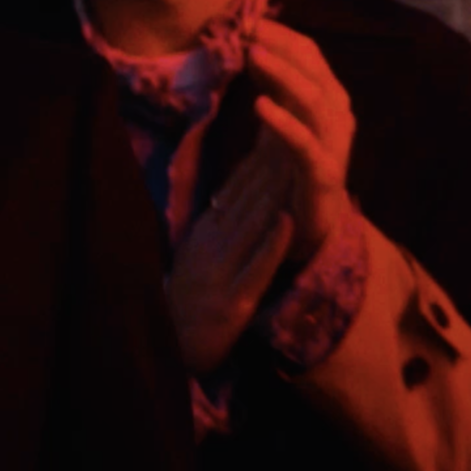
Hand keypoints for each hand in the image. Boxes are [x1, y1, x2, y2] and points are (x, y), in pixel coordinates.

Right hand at [166, 146, 295, 375]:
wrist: (172, 348)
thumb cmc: (187, 299)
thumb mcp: (198, 252)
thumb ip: (218, 219)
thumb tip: (242, 181)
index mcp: (206, 231)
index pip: (238, 185)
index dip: (263, 152)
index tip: (285, 122)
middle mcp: (212, 244)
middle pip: (249, 197)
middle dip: (275, 160)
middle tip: (298, 124)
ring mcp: (222, 272)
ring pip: (253, 224)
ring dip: (277, 191)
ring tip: (298, 158)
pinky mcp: (233, 302)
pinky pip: (255, 269)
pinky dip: (272, 245)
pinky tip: (290, 221)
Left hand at [247, 19, 355, 268]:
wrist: (313, 221)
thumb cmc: (295, 165)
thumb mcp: (283, 117)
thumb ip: (274, 85)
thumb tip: (251, 47)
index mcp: (331, 98)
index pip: (311, 54)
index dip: (282, 35)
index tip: (250, 19)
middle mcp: (339, 115)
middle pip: (315, 70)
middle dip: (282, 46)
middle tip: (249, 29)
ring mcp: (334, 143)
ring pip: (313, 100)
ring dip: (283, 74)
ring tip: (255, 56)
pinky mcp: (323, 172)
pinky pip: (303, 142)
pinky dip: (283, 121)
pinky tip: (259, 105)